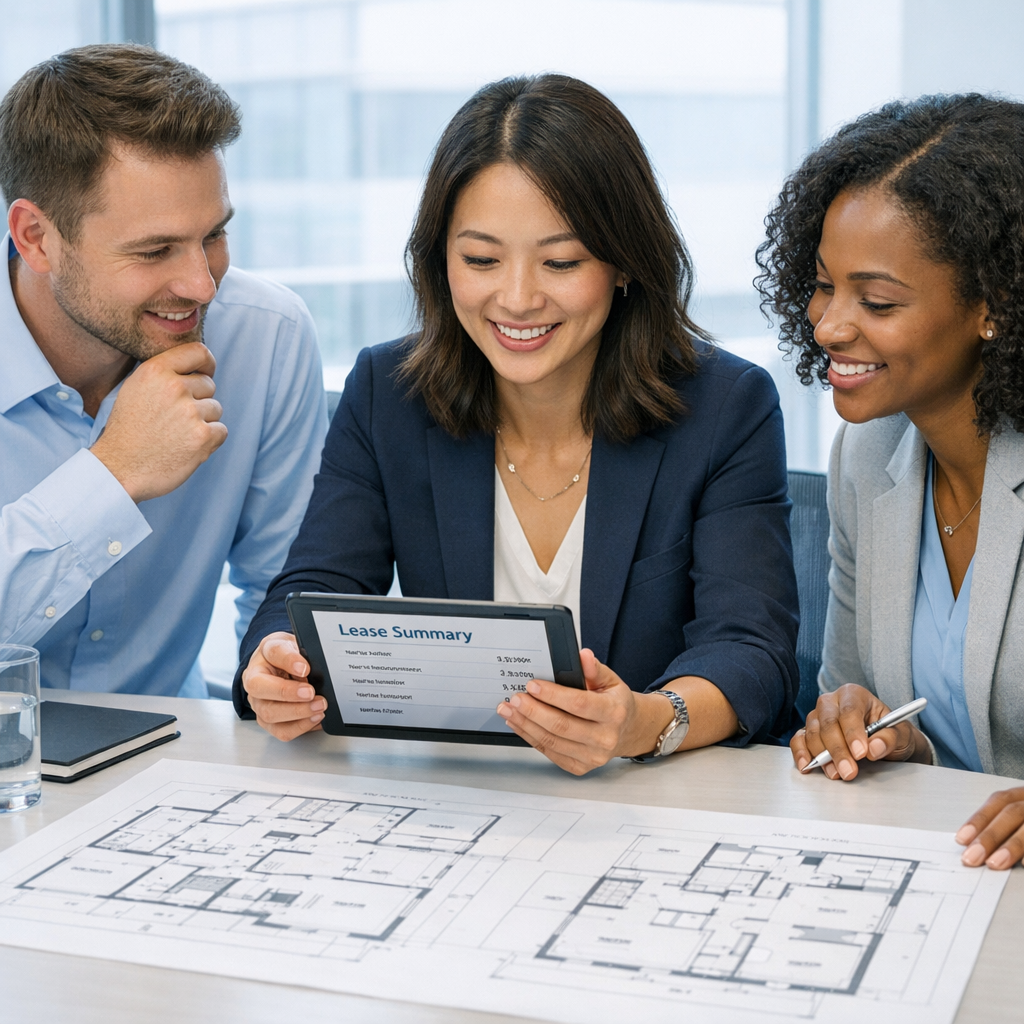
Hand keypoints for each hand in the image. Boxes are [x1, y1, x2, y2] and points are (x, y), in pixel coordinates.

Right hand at [90, 342, 227, 501]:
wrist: (119, 469)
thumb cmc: (128, 431)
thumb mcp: (135, 389)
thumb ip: (164, 374)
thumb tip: (195, 365)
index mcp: (155, 371)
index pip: (198, 351)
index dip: (206, 363)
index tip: (205, 372)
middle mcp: (174, 387)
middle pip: (208, 384)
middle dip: (198, 400)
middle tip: (175, 418)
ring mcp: (190, 412)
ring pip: (216, 409)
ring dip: (203, 421)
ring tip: (177, 434)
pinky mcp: (203, 436)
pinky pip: (221, 430)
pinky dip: (209, 440)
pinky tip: (186, 446)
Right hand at [241, 632, 326, 740]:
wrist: (278, 663)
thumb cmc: (280, 655)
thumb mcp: (285, 644)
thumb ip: (291, 654)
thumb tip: (302, 668)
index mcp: (255, 670)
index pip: (265, 671)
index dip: (287, 667)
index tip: (305, 668)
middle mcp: (254, 692)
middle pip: (266, 705)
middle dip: (293, 702)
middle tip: (314, 695)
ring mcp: (261, 708)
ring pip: (273, 719)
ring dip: (299, 716)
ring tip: (319, 708)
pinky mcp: (271, 722)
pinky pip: (283, 732)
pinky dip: (303, 727)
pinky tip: (316, 718)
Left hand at [494, 649, 673, 774]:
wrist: (627, 731)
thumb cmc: (615, 703)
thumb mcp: (611, 681)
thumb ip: (594, 669)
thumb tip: (582, 655)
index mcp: (613, 713)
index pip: (579, 704)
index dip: (553, 695)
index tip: (532, 685)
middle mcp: (604, 738)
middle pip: (561, 725)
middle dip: (533, 711)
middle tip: (515, 698)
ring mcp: (592, 756)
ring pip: (552, 741)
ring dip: (526, 725)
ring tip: (509, 710)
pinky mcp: (579, 767)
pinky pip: (549, 753)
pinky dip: (530, 737)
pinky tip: (519, 724)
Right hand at [790, 683, 930, 779]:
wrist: (882, 742)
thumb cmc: (889, 733)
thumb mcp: (900, 735)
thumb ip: (889, 739)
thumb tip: (875, 747)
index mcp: (853, 695)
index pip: (849, 710)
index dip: (853, 732)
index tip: (861, 753)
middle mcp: (831, 702)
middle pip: (828, 722)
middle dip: (837, 749)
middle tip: (849, 771)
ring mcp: (817, 716)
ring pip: (812, 733)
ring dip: (823, 756)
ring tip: (838, 773)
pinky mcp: (807, 732)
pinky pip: (799, 740)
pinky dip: (801, 753)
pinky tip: (808, 765)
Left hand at [956, 787, 1023, 869]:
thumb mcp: (1022, 816)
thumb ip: (1005, 826)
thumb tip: (973, 844)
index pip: (1000, 801)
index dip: (980, 818)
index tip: (961, 838)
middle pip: (1013, 812)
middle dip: (990, 835)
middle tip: (973, 858)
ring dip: (1014, 845)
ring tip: (996, 863)